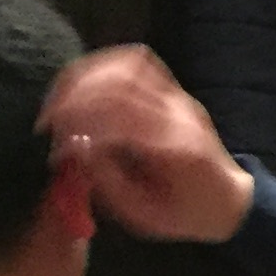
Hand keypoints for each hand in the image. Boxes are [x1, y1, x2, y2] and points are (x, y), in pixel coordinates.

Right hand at [40, 48, 254, 243]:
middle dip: (73, 102)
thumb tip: (73, 148)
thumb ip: (109, 182)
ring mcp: (179, 98)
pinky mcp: (172, 90)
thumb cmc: (184, 214)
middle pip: (121, 88)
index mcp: (180, 150)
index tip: (54, 148)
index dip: (80, 128)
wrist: (228, 200)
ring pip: (126, 66)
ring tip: (56, 103)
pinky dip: (101, 66)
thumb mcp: (144, 215)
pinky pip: (135, 61)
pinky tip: (78, 86)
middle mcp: (181, 116)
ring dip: (82, 79)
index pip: (122, 121)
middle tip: (47, 125)